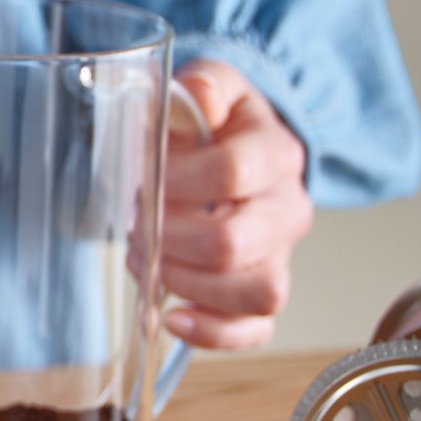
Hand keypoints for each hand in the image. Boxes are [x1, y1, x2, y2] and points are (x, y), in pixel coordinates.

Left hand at [161, 59, 313, 348]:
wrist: (234, 150)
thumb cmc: (212, 125)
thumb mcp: (207, 87)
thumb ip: (203, 86)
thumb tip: (195, 99)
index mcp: (274, 153)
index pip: (229, 173)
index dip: (175, 180)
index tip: (143, 177)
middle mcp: (287, 209)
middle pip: (233, 242)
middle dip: (166, 238)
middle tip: (134, 225)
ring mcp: (280, 255)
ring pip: (255, 292)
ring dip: (185, 283)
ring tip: (147, 262)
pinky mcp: (263, 289)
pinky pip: (256, 330)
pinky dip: (213, 333)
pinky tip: (172, 316)